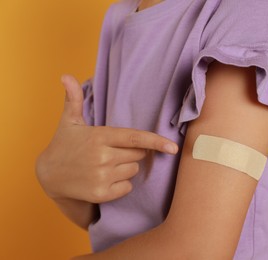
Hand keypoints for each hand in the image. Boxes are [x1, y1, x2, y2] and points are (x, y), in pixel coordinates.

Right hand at [36, 74, 177, 203]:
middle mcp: (103, 156)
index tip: (173, 147)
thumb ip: (73, 99)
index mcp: (100, 136)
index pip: (135, 138)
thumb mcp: (69, 121)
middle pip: (139, 154)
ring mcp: (102, 176)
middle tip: (113, 150)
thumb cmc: (64, 145)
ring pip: (133, 170)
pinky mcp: (101, 193)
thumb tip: (65, 75)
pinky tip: (104, 178)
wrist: (48, 175)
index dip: (156, 141)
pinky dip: (121, 184)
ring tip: (105, 164)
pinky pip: (127, 187)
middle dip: (132, 151)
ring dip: (126, 167)